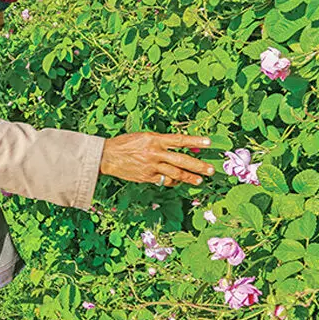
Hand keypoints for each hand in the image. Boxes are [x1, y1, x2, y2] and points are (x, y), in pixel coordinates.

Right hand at [99, 132, 213, 186]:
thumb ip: (161, 142)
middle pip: (182, 160)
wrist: (107, 156)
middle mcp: (155, 153)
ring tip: (200, 181)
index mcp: (155, 139)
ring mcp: (151, 166)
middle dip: (198, 166)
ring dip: (189, 178)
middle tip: (211, 170)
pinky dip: (173, 181)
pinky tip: (180, 182)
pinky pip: (164, 181)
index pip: (180, 140)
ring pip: (175, 174)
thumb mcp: (144, 137)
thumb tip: (180, 147)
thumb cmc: (126, 144)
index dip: (195, 140)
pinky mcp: (147, 177)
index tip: (209, 143)